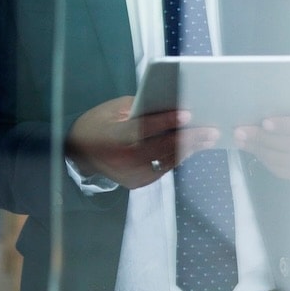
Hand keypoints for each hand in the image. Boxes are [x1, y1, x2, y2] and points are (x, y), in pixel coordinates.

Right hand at [65, 95, 218, 188]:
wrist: (78, 153)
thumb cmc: (98, 124)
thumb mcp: (113, 109)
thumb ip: (140, 109)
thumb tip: (170, 107)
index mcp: (112, 138)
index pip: (143, 129)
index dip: (166, 121)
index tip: (188, 113)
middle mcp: (122, 160)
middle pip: (160, 149)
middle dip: (188, 139)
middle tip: (210, 132)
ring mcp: (131, 175)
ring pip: (166, 162)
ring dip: (188, 150)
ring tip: (206, 139)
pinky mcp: (138, 183)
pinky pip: (162, 169)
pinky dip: (176, 158)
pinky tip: (190, 149)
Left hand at [233, 96, 289, 179]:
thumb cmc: (287, 103)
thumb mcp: (284, 96)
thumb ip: (273, 100)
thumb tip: (245, 106)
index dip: (288, 125)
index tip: (264, 123)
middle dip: (265, 140)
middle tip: (239, 133)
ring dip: (262, 153)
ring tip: (241, 142)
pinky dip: (270, 165)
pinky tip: (255, 153)